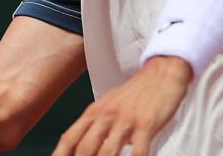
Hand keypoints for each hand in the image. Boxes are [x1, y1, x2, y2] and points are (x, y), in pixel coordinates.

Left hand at [52, 57, 191, 155]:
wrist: (162, 73)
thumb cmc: (136, 93)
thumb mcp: (108, 106)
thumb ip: (96, 126)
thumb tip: (84, 148)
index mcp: (94, 112)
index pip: (69, 138)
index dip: (60, 154)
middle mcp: (106, 116)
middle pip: (84, 148)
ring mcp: (125, 120)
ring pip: (107, 152)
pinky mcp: (146, 124)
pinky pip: (138, 152)